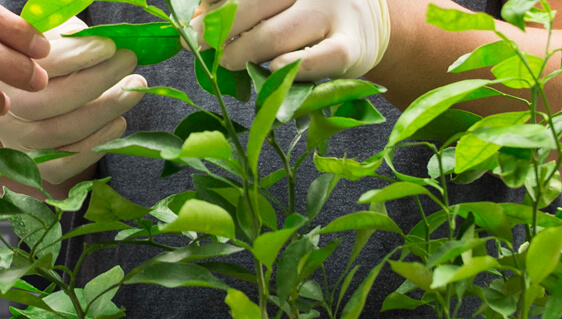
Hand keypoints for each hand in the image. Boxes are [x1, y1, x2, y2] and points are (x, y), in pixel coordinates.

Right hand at [0, 17, 144, 183]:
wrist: (35, 111)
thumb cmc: (50, 68)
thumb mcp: (52, 43)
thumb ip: (66, 39)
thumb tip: (93, 40)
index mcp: (2, 73)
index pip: (37, 66)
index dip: (76, 56)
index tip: (109, 47)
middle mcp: (2, 111)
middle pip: (49, 101)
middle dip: (97, 80)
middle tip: (128, 62)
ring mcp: (18, 143)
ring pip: (62, 131)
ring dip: (105, 109)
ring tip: (133, 90)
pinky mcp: (37, 170)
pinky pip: (68, 163)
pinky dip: (98, 142)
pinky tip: (119, 123)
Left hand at [196, 0, 389, 79]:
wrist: (368, 23)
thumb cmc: (311, 11)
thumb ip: (246, 5)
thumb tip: (198, 17)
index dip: (217, 4)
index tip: (193, 18)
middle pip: (257, 4)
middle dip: (222, 27)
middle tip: (199, 44)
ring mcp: (336, 14)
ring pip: (278, 34)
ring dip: (244, 52)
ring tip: (226, 61)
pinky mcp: (351, 48)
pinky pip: (314, 61)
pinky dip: (287, 67)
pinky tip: (270, 70)